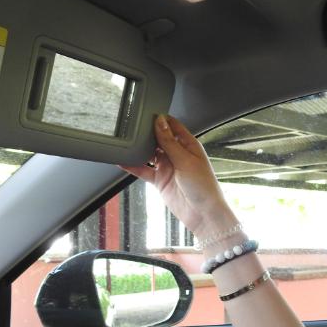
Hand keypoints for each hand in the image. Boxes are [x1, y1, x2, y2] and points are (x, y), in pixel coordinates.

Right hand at [120, 115, 236, 237]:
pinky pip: (144, 170)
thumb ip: (170, 142)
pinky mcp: (160, 180)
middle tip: (130, 125)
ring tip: (124, 140)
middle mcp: (178, 154)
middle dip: (146, 133)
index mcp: (189, 145)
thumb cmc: (204, 187)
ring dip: (139, 149)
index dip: (160, 119)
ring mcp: (168, 167)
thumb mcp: (185, 160)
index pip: (173, 126)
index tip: (145, 112)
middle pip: (159, 138)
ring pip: (149, 153)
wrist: (203, 214)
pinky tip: (122, 160)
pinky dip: (132, 166)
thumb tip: (160, 121)